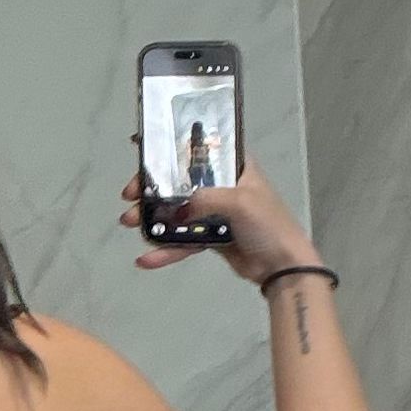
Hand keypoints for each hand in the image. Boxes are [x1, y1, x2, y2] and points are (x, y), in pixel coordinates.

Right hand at [120, 141, 319, 285]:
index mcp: (234, 167)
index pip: (198, 148)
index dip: (170, 146)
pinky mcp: (211, 237)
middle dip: (152, 188)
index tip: (142, 147)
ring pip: (177, 212)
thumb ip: (204, 200)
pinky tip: (146, 259)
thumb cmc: (268, 224)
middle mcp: (222, 185)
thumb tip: (174, 212)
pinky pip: (183, 241)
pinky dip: (165, 250)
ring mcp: (215, 212)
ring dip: (152, 219)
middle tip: (129, 195)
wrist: (281, 265)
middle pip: (179, 181)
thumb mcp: (239, 202)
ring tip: (129, 223)